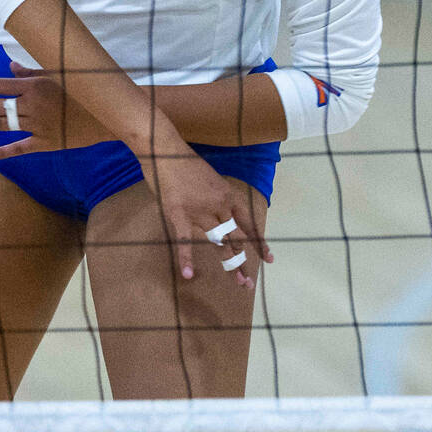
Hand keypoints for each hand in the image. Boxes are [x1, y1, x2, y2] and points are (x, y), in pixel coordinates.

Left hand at [0, 60, 110, 157]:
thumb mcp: (56, 74)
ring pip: (1, 125)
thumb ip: (30, 73)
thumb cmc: (81, 89)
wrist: (108, 114)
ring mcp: (38, 125)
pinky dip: (3, 151)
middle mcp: (32, 105)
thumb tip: (8, 68)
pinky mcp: (47, 143)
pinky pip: (20, 148)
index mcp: (33, 85)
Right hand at [143, 136, 273, 289]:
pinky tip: (188, 274)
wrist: (163, 148)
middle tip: (248, 282)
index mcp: (227, 194)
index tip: (268, 259)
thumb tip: (216, 215)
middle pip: (236, 237)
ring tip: (238, 282)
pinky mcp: (180, 214)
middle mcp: (218, 205)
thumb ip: (214, 199)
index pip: (248, 222)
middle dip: (243, 261)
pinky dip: (186, 258)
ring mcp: (200, 211)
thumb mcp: (208, 178)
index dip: (259, 242)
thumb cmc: (182, 160)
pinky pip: (185, 240)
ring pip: (219, 242)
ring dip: (229, 264)